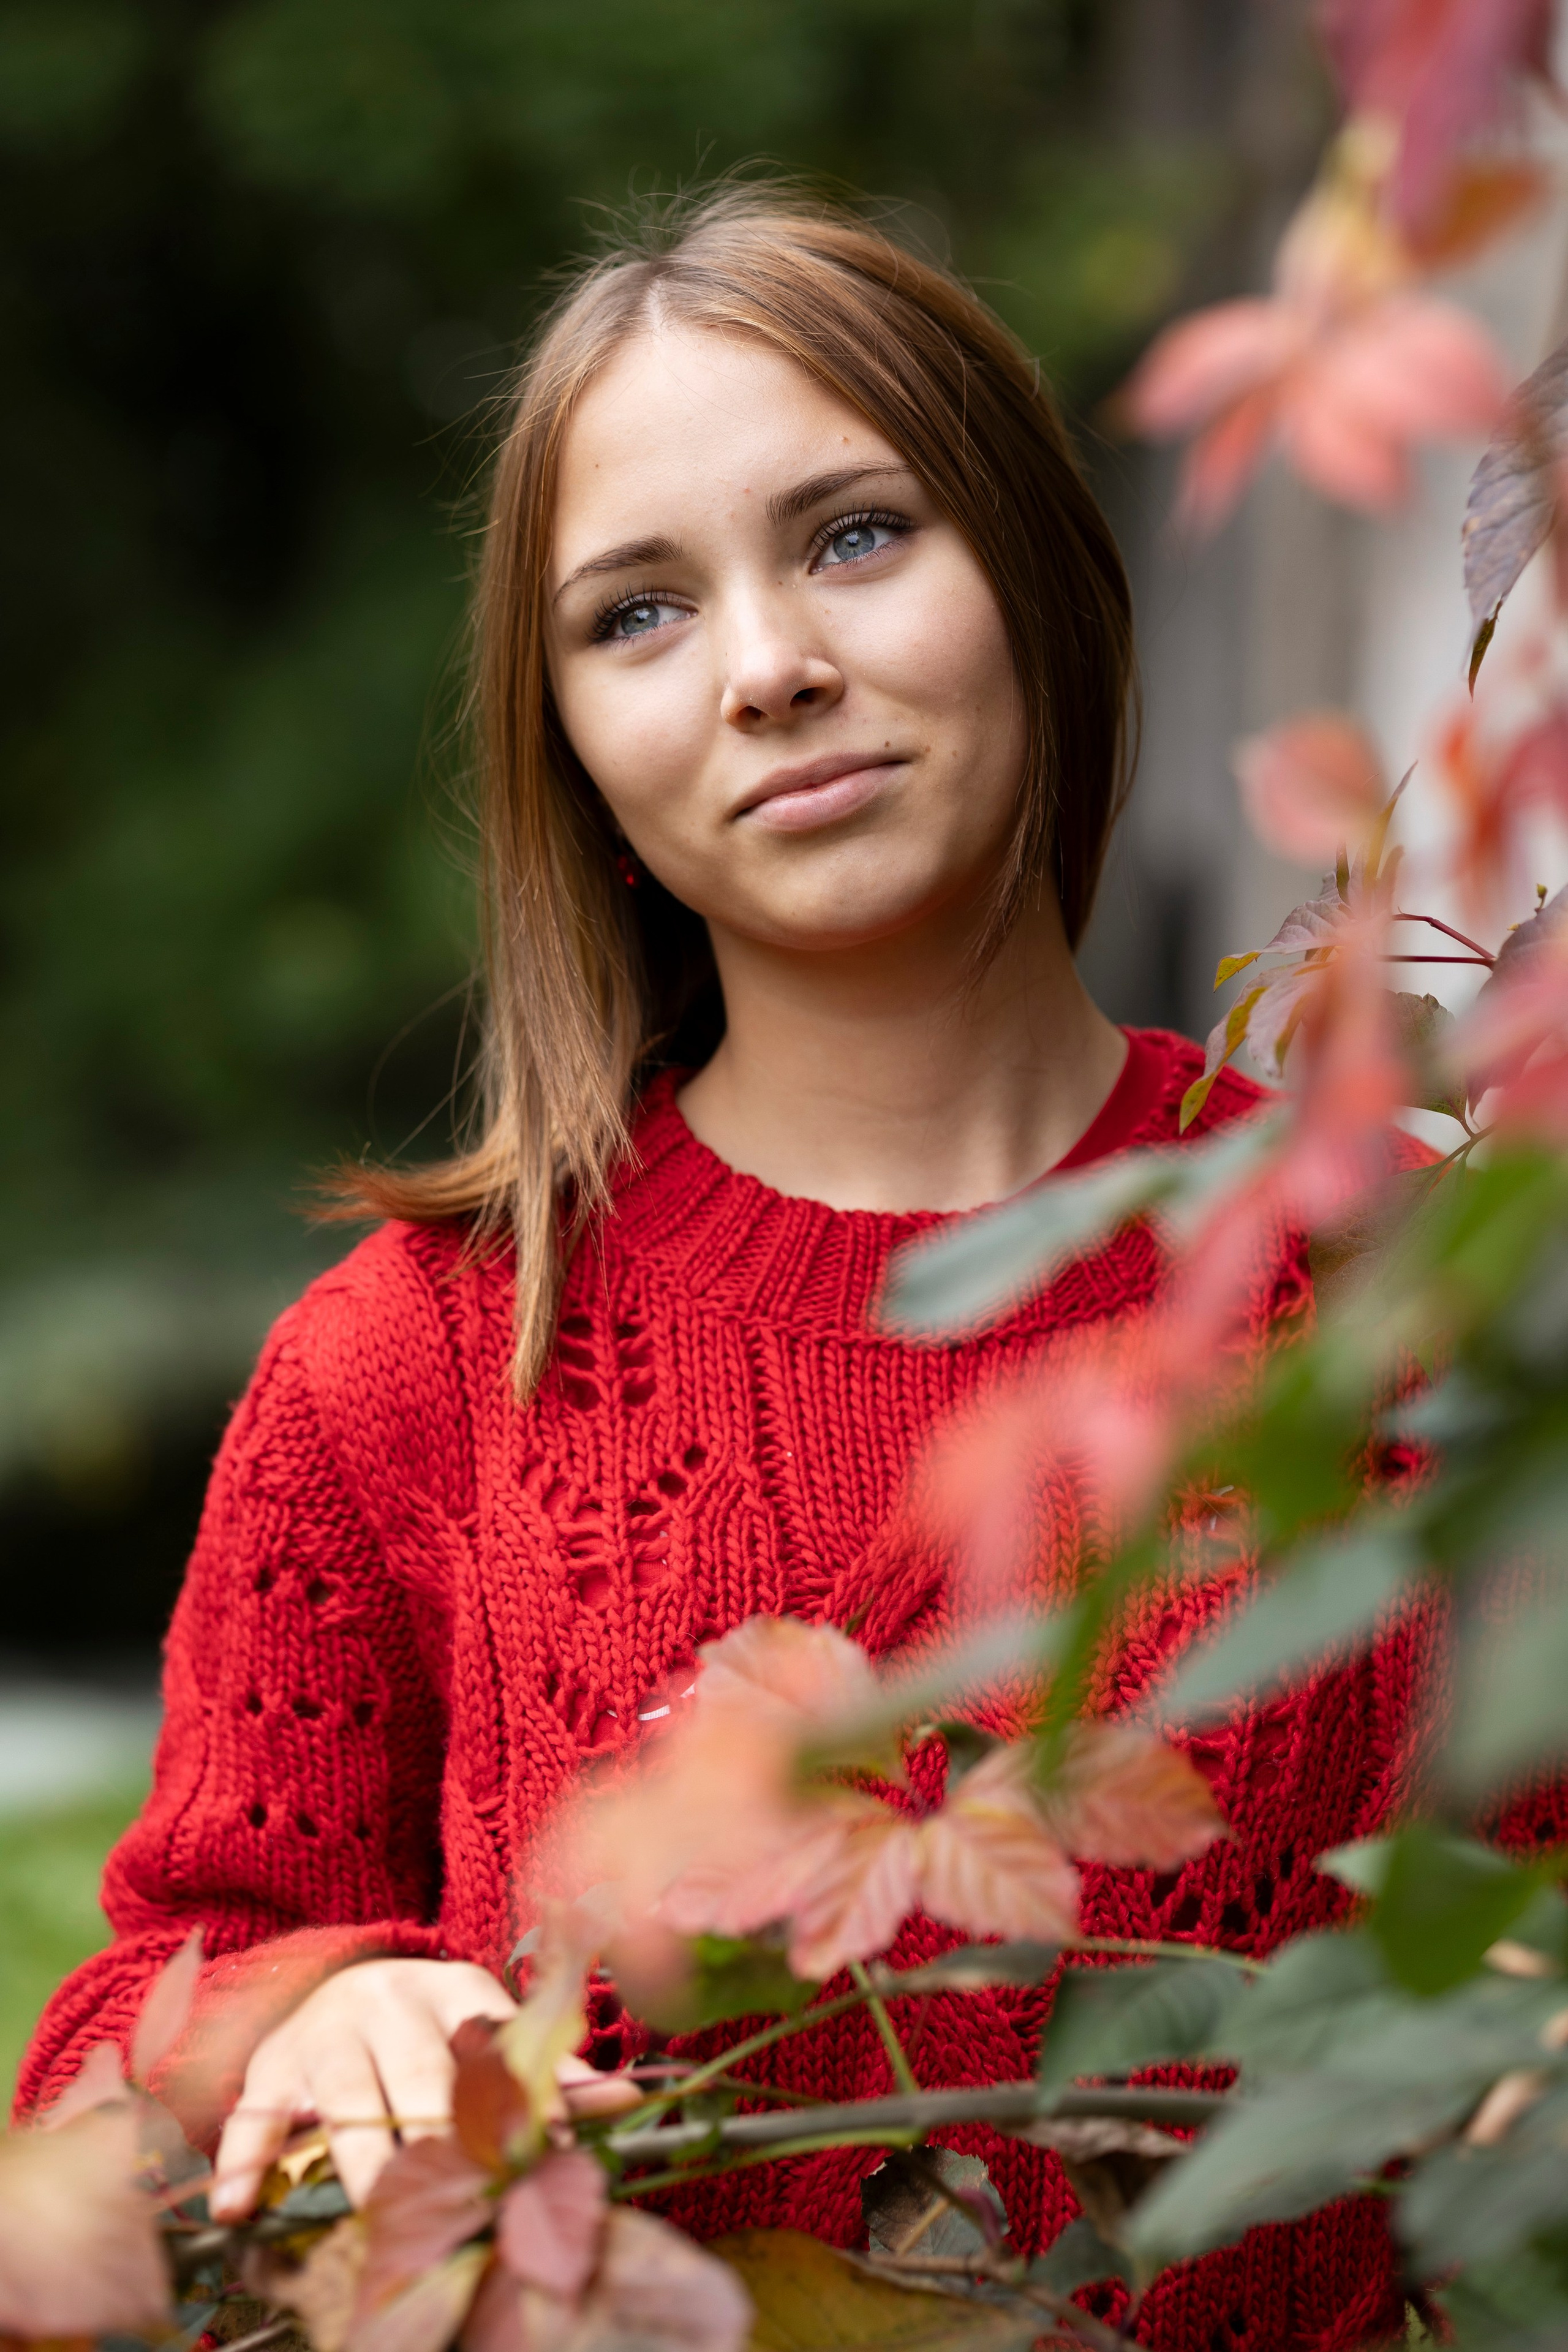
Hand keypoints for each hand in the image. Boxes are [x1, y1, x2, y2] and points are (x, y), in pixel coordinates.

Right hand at [210, 1957, 637, 2217]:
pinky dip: (242, 2160)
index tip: (546, 2153)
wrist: (340, 1979)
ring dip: (359, 2157)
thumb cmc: (431, 2023)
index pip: (493, 2047)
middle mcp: (389, 2002)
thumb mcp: (488, 2027)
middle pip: (417, 2075)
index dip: (522, 2101)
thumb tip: (627, 2098)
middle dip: (440, 2136)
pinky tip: (237, 2207)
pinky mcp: (272, 2065)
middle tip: (461, 2194)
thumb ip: (550, 2068)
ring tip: (376, 2212)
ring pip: (344, 2098)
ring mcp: (326, 2032)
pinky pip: (252, 2114)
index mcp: (455, 1991)